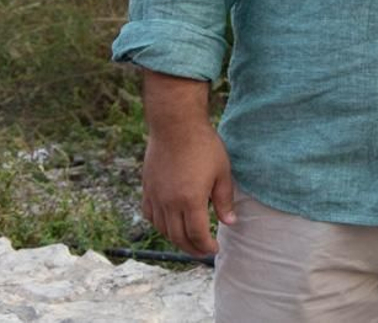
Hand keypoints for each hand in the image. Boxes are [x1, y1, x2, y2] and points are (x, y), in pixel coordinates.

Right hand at [141, 117, 235, 255]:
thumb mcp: (222, 172)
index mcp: (190, 201)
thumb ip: (224, 200)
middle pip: (178, 237)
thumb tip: (229, 223)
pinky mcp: (147, 189)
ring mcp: (156, 197)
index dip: (206, 246)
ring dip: (176, 239)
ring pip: (163, 229)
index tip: (215, 249)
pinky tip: (169, 224)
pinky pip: (150, 216)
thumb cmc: (203, 146)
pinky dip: (160, 225)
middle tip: (203, 251)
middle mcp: (170, 203)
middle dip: (192, 248)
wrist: (175, 126)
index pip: (197, 235)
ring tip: (189, 240)